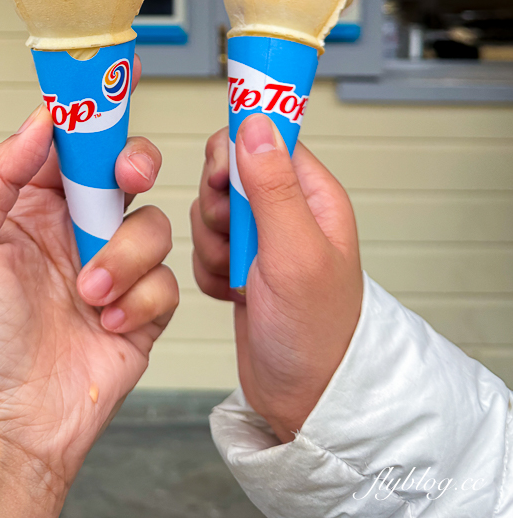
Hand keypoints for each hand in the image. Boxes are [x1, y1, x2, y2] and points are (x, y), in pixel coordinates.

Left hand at [0, 56, 177, 517]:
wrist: (2, 426)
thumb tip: (40, 120)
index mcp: (29, 205)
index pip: (68, 141)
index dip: (94, 111)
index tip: (119, 80)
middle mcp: (74, 229)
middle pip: (125, 168)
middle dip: (135, 162)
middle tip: (126, 176)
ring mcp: (111, 267)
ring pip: (152, 223)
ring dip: (124, 257)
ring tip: (88, 294)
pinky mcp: (141, 309)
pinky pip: (167, 280)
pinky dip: (140, 300)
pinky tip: (106, 325)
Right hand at [191, 116, 361, 443]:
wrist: (305, 398)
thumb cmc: (318, 333)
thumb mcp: (295, 253)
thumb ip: (273, 186)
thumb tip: (255, 121)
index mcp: (312, 193)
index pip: (263, 136)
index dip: (233, 153)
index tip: (222, 182)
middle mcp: (288, 209)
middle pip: (226, 171)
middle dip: (218, 208)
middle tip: (236, 240)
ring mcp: (263, 238)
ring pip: (209, 209)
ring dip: (212, 244)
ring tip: (239, 275)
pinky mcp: (241, 264)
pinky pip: (203, 246)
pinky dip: (208, 270)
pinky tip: (231, 292)